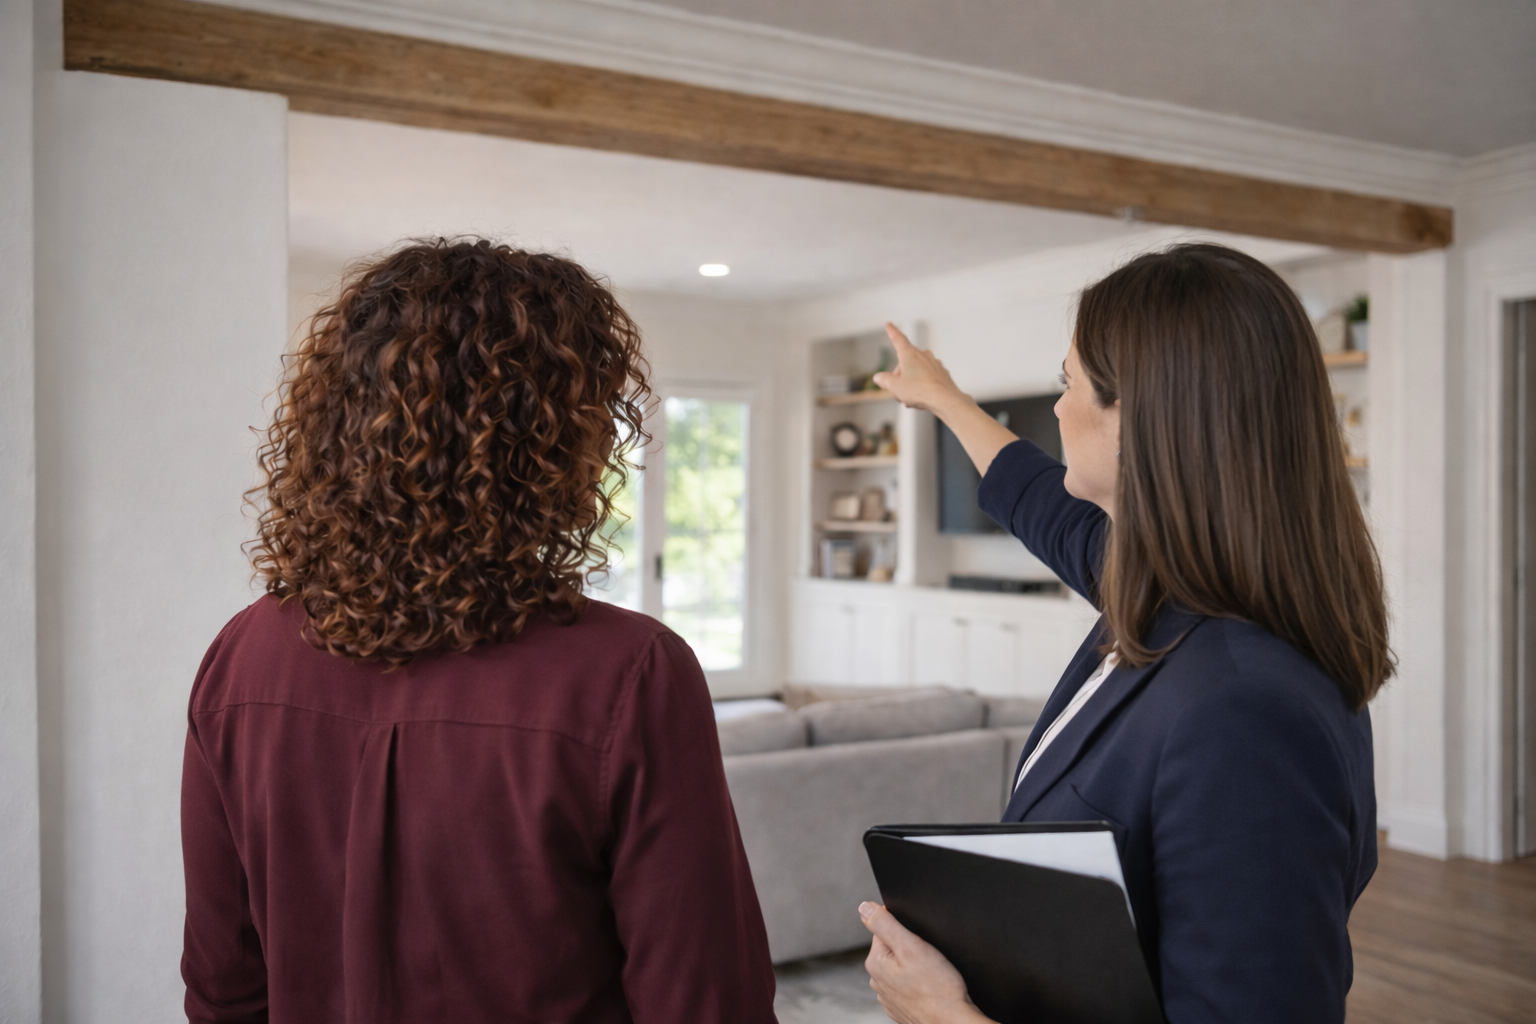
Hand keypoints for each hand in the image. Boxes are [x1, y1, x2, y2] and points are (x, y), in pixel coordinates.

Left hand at [860, 902, 995, 1023]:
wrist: (952, 1022)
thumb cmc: (937, 988)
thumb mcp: (910, 946)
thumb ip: (884, 924)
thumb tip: (864, 907)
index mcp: (875, 963)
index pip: (884, 930)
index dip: (905, 929)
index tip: (920, 941)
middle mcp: (877, 982)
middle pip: (893, 949)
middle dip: (910, 948)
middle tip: (929, 959)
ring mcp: (889, 997)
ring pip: (902, 968)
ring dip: (915, 967)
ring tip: (932, 974)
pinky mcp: (902, 1008)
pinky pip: (909, 986)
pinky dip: (919, 984)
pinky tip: (930, 987)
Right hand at [872, 324, 967, 415]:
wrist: (945, 400)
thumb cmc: (920, 391)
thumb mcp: (895, 387)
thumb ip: (885, 380)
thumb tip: (878, 377)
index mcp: (909, 354)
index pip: (898, 339)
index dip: (892, 332)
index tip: (889, 324)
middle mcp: (923, 355)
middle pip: (906, 361)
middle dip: (899, 374)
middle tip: (897, 389)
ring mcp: (934, 363)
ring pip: (917, 370)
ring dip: (910, 381)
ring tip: (909, 397)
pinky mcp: (942, 373)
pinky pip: (927, 377)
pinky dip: (922, 384)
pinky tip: (921, 397)